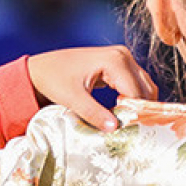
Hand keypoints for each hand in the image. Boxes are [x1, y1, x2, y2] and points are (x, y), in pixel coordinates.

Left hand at [28, 46, 156, 130]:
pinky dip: (132, 97)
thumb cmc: (52, 79)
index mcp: (115, 61)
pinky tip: (121, 110)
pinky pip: (135, 83)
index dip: (134, 113)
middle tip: (130, 127)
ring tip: (125, 119)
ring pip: (143, 86)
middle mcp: (123, 55)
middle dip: (139, 108)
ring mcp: (122, 57)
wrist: (39, 68)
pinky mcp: (119, 63)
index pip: (136, 92)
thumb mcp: (73, 99)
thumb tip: (115, 128)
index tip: (127, 130)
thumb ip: (95, 114)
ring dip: (137, 103)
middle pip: (145, 88)